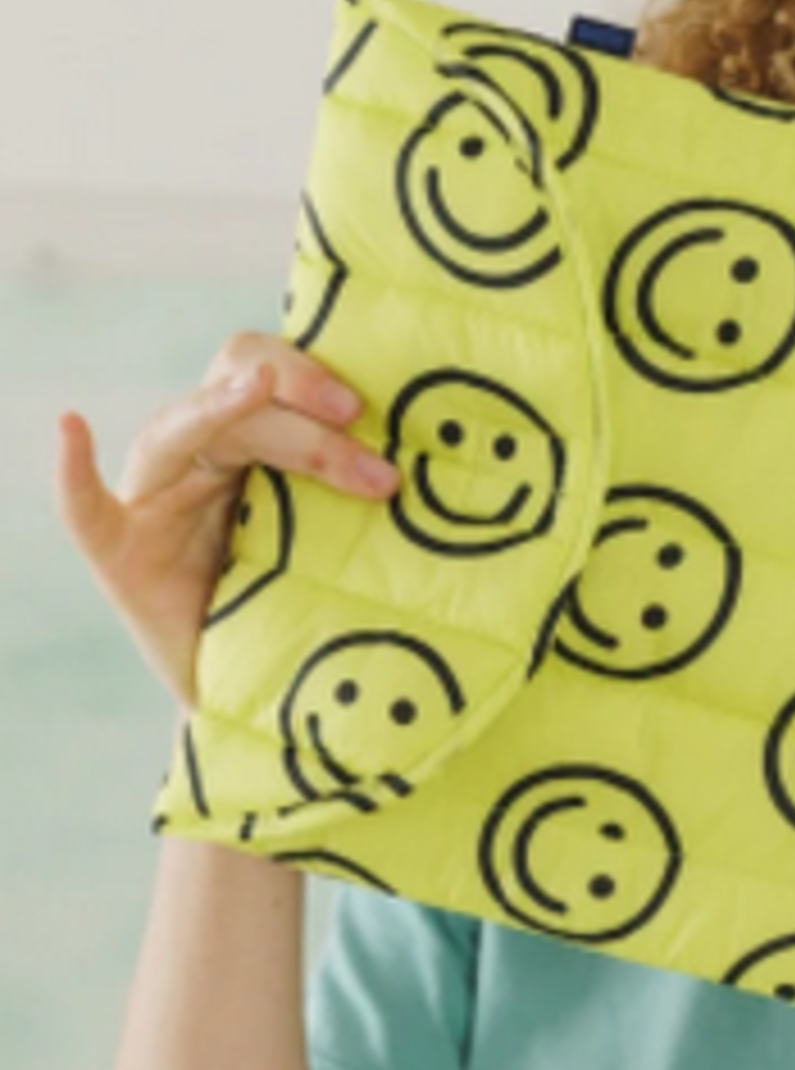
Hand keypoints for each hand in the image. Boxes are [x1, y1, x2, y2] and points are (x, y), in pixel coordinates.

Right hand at [52, 332, 398, 712]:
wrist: (258, 695)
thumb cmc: (307, 613)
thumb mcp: (343, 555)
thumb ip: (368, 514)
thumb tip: (447, 485)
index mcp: (250, 450)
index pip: (267, 374)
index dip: (310, 379)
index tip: (366, 412)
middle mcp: (198, 462)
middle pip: (236, 399)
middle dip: (305, 426)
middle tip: (376, 473)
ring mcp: (154, 503)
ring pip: (180, 431)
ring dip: (233, 415)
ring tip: (258, 393)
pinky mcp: (120, 556)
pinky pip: (86, 509)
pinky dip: (74, 471)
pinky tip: (72, 429)